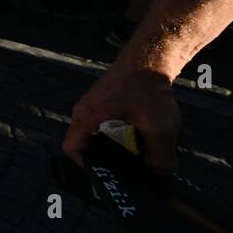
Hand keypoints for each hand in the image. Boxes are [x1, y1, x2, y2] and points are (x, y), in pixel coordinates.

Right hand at [62, 65, 180, 173]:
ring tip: (140, 152)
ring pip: (99, 134)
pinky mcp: (107, 100)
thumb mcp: (159, 128)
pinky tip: (144, 135)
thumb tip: (160, 172)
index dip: (87, 167)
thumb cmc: (148, 89)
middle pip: (86, 144)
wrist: (151, 57)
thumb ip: (160, 158)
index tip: (109, 175)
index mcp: (87, 117)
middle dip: (107, 158)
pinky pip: (108, 124)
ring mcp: (95, 104)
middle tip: (128, 169)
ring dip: (118, 146)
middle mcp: (85, 110)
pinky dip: (123, 134)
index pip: (72, 149)